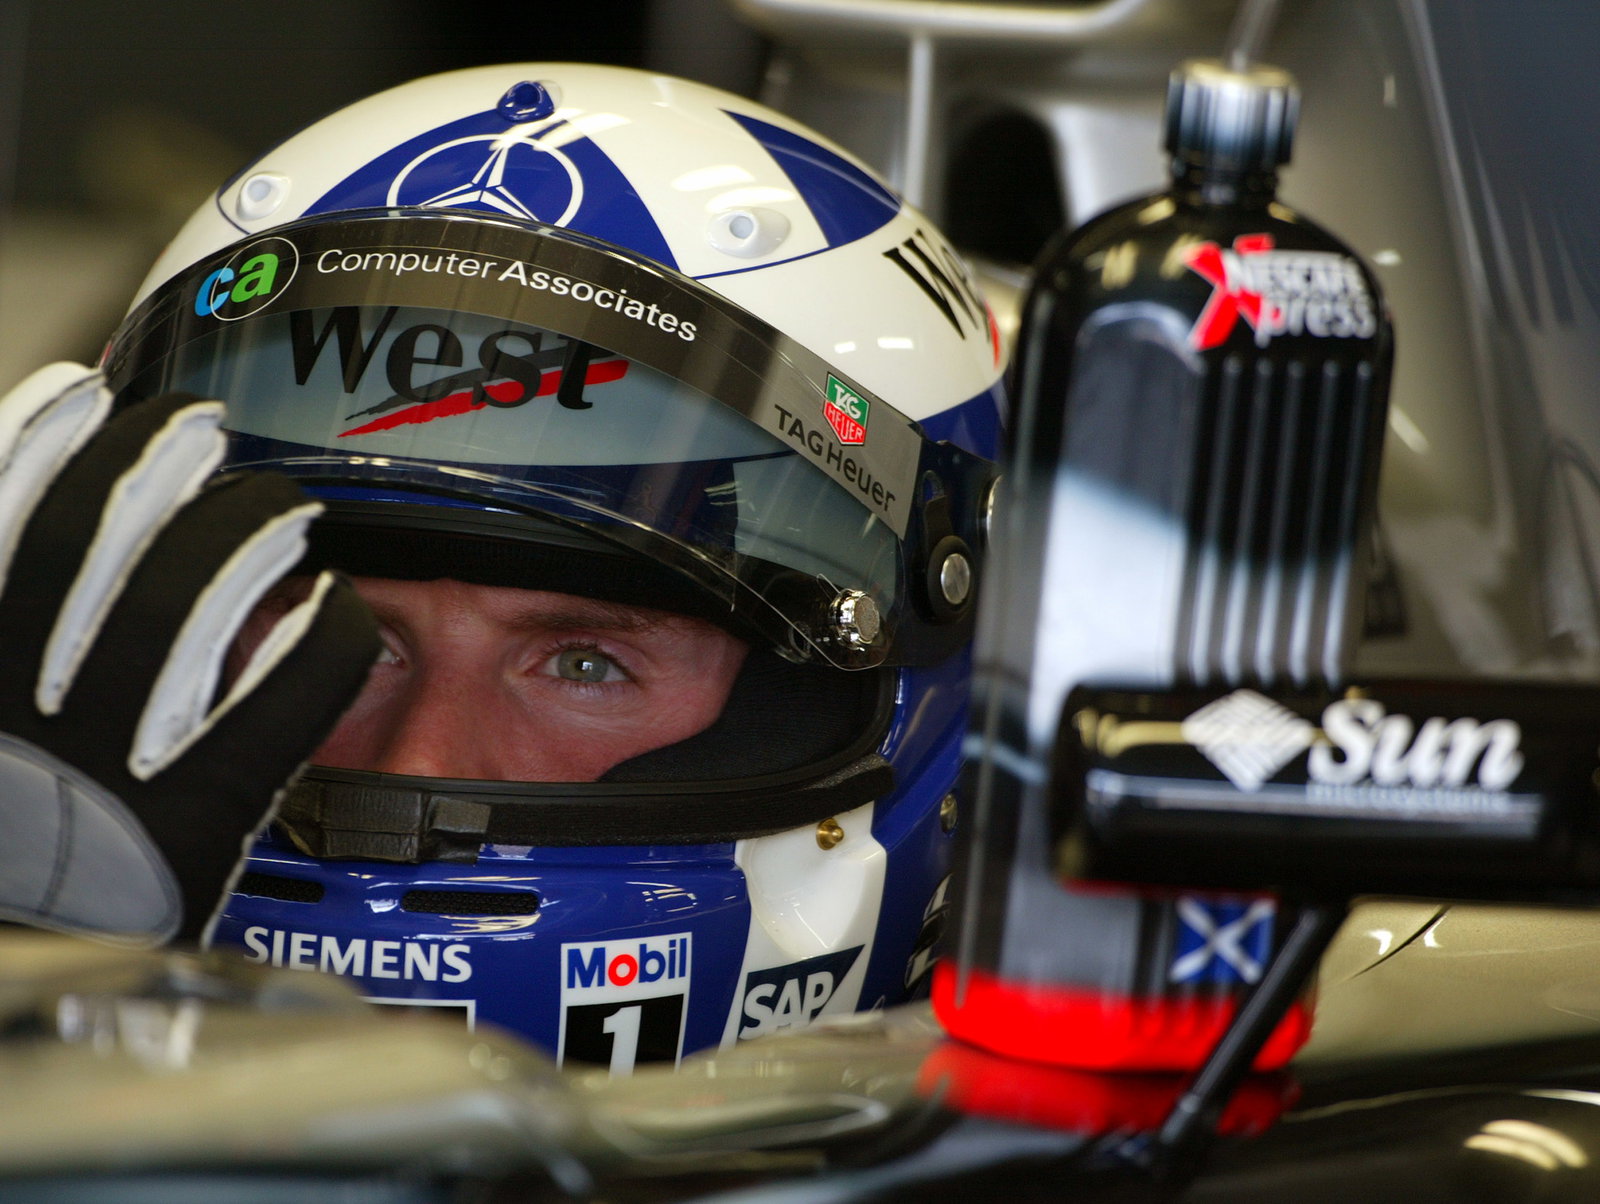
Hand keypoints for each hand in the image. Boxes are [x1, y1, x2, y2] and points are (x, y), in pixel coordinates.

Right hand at [0, 364, 378, 943]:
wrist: (8, 993)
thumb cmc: (7, 866)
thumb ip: (6, 627)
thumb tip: (13, 530)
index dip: (36, 444)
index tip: (81, 394)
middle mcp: (18, 710)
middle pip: (91, 545)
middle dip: (151, 467)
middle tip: (197, 428)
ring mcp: (108, 767)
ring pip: (186, 605)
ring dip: (240, 535)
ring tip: (273, 504)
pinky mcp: (196, 825)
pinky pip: (283, 707)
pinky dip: (319, 643)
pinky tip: (337, 607)